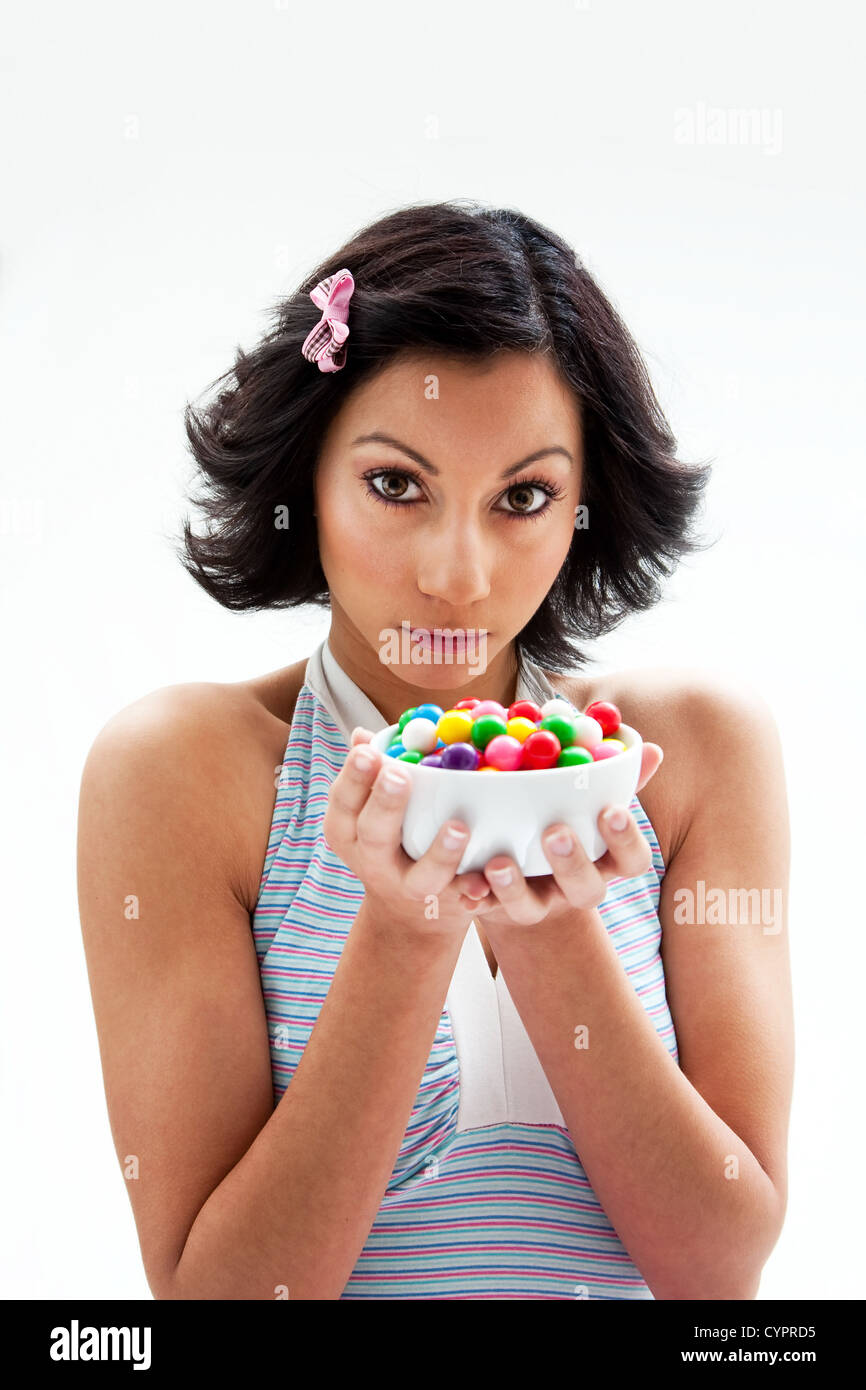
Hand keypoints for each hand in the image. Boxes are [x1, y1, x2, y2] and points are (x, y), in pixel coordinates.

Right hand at [323, 727, 493, 937]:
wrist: (407, 916)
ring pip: (423, 876)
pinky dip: (475, 891)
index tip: (367, 752)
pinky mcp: (446, 904)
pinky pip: (463, 899)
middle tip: (399, 776)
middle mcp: (374, 863)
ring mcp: (410, 888)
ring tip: (457, 826)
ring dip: (440, 854)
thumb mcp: (367, 814)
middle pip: (374, 836)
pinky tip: (485, 881)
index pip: (342, 803)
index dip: (352, 779)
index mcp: (350, 833)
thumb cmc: (390, 842)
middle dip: (385, 805)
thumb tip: (363, 735)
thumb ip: (370, 776)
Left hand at [470, 741, 664, 928]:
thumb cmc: (560, 822)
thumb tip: (651, 750)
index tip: (612, 810)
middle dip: (572, 863)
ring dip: (514, 887)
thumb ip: (615, 780)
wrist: (517, 870)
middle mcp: (573, 888)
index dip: (626, 840)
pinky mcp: (495, 908)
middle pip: (586, 890)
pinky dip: (474, 897)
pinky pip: (484, 909)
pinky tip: (464, 887)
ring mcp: (535, 904)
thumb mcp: (587, 802)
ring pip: (530, 909)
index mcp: (603, 862)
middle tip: (555, 832)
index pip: (632, 860)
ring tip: (497, 862)